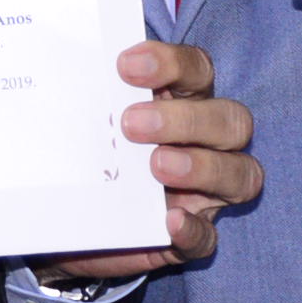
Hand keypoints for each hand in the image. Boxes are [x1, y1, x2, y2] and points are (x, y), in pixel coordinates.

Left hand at [33, 40, 261, 282]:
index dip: (172, 63)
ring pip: (240, 174)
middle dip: (187, 118)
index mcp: (181, 102)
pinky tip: (169, 221)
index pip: (198, 71)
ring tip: (156, 165)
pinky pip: (208, 238)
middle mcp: (204, 143)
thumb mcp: (85, 123)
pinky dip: (194, 229)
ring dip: (201, 166)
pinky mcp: (189, 239)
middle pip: (232, 120)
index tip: (124, 66)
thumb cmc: (83, 155)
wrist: (61, 216)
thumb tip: (60, 68)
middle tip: (131, 124)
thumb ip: (90, 98)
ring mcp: (204, 194)